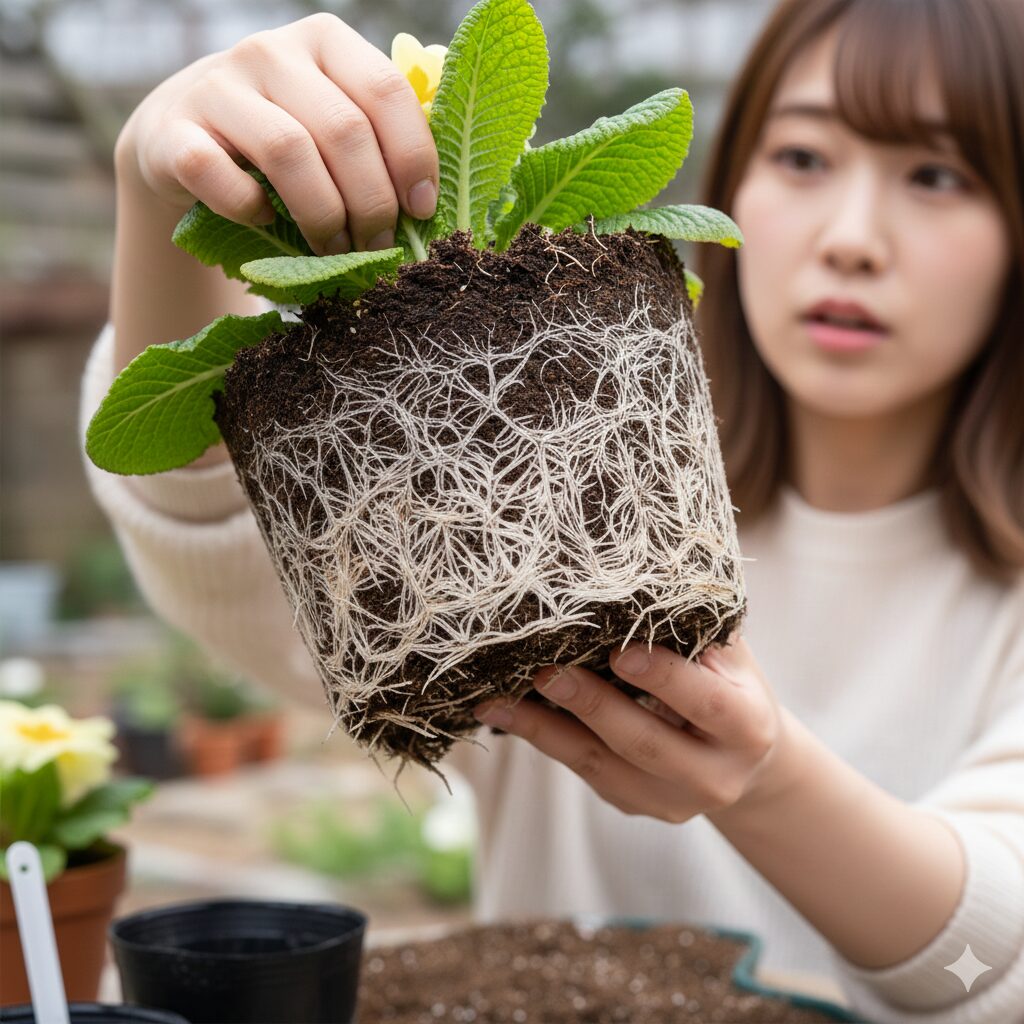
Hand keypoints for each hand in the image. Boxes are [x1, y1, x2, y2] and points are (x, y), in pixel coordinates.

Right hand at [114, 13, 438, 254]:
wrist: (182, 142)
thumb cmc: (285, 141)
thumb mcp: (334, 122)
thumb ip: (381, 135)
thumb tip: (438, 193)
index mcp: (325, 41)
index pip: (386, 90)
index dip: (413, 157)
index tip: (422, 211)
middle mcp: (270, 50)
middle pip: (342, 129)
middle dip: (371, 201)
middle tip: (380, 246)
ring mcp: (217, 86)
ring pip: (288, 151)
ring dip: (321, 214)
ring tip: (335, 249)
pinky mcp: (173, 131)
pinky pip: (217, 174)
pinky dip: (246, 207)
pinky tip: (263, 220)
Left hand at [473, 635, 794, 824]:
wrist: (745, 761)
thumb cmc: (730, 684)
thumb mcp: (730, 655)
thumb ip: (694, 630)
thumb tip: (634, 582)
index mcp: (747, 727)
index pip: (704, 702)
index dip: (663, 677)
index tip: (618, 650)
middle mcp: (714, 774)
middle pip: (643, 741)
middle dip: (590, 705)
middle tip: (545, 671)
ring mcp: (672, 800)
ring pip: (600, 765)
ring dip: (543, 730)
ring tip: (497, 700)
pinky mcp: (635, 805)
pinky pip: (583, 772)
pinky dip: (543, 740)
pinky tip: (506, 714)